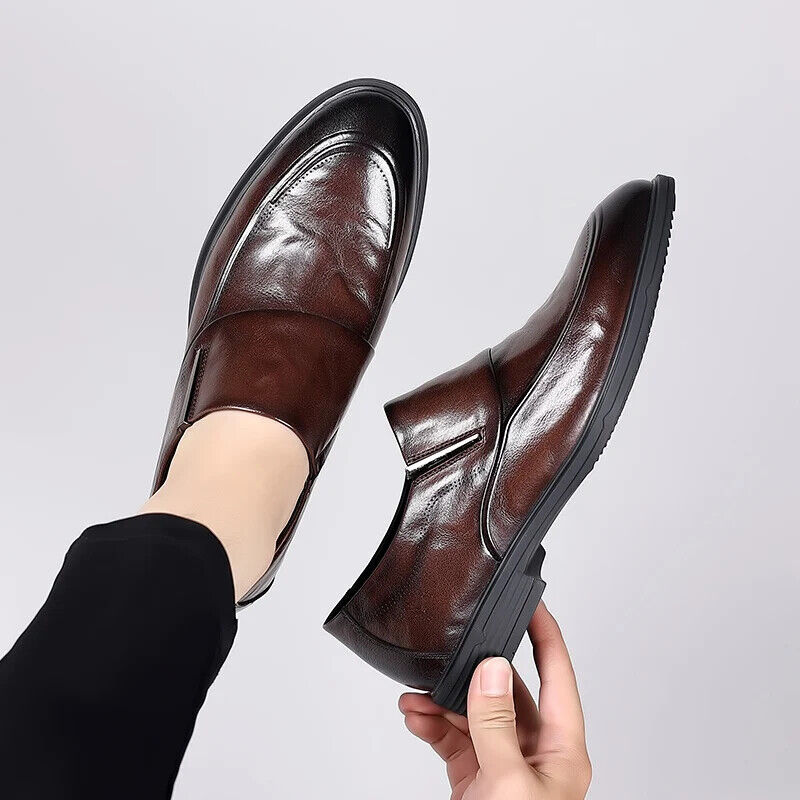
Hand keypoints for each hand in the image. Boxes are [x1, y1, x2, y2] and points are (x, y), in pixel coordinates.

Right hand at [399, 602, 590, 798]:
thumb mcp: (509, 783)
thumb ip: (497, 725)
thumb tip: (492, 671)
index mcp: (562, 751)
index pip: (557, 676)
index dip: (546, 634)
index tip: (530, 603)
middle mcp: (536, 754)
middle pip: (506, 692)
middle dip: (472, 673)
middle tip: (448, 655)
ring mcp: (506, 767)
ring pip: (475, 716)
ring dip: (444, 702)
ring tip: (417, 694)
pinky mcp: (478, 781)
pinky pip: (455, 740)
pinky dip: (434, 726)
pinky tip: (417, 718)